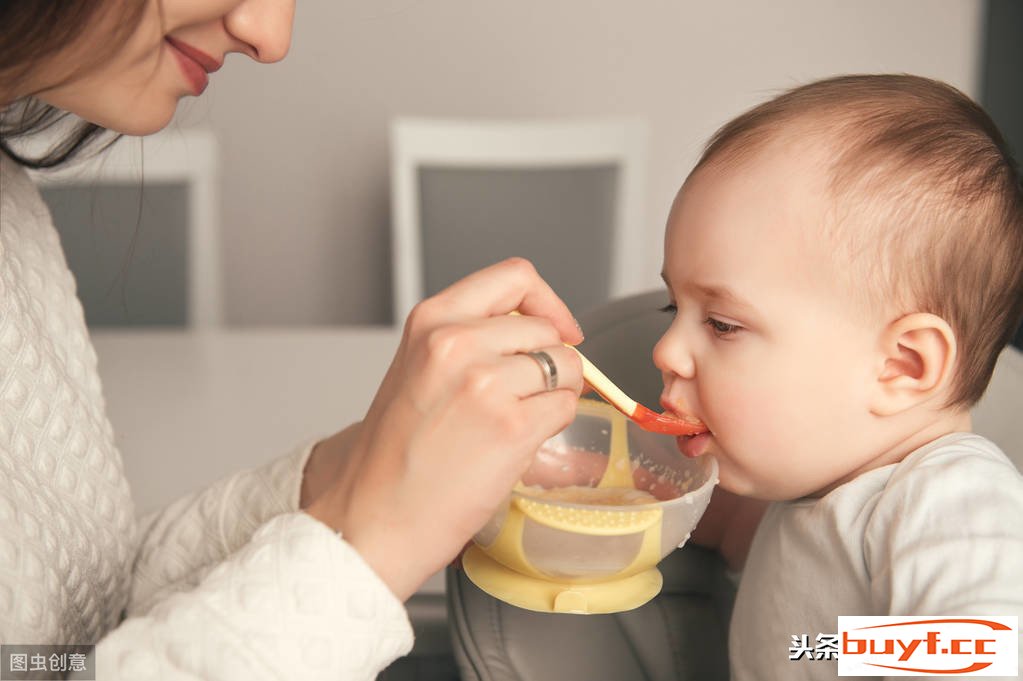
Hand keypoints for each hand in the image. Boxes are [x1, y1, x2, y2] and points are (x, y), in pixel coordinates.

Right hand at [305, 258, 583, 599]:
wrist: (373, 516)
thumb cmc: (394, 455)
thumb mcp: (419, 367)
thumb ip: (471, 338)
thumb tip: (539, 333)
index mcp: (432, 320)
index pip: (515, 276)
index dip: (548, 302)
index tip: (556, 327)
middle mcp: (458, 342)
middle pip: (547, 329)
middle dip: (550, 361)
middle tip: (524, 396)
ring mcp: (486, 382)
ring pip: (565, 367)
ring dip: (554, 394)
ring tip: (515, 422)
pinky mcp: (512, 426)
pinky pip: (566, 407)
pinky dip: (554, 424)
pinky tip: (517, 443)